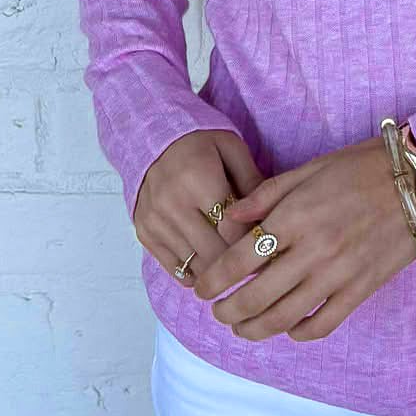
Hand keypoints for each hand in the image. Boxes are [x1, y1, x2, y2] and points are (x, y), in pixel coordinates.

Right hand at [132, 129, 262, 286]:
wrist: (153, 142)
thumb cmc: (201, 145)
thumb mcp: (232, 149)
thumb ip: (253, 182)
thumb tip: (271, 218)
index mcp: (198, 179)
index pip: (233, 229)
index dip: (254, 241)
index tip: (268, 246)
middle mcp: (173, 203)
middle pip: (215, 253)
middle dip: (239, 261)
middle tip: (256, 261)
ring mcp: (155, 221)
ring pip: (196, 265)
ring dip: (219, 271)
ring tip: (236, 265)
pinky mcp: (145, 233)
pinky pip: (176, 269)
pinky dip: (197, 273)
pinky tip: (211, 265)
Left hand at [188, 135, 415, 342]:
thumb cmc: (361, 167)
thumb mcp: (309, 169)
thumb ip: (265, 196)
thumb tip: (229, 219)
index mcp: (295, 217)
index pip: (240, 260)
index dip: (213, 280)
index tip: (202, 289)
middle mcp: (313, 250)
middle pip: (256, 297)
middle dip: (228, 311)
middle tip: (218, 312)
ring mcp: (339, 273)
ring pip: (285, 317)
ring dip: (255, 328)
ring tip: (242, 327)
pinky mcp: (361, 288)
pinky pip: (324, 323)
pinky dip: (300, 333)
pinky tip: (289, 329)